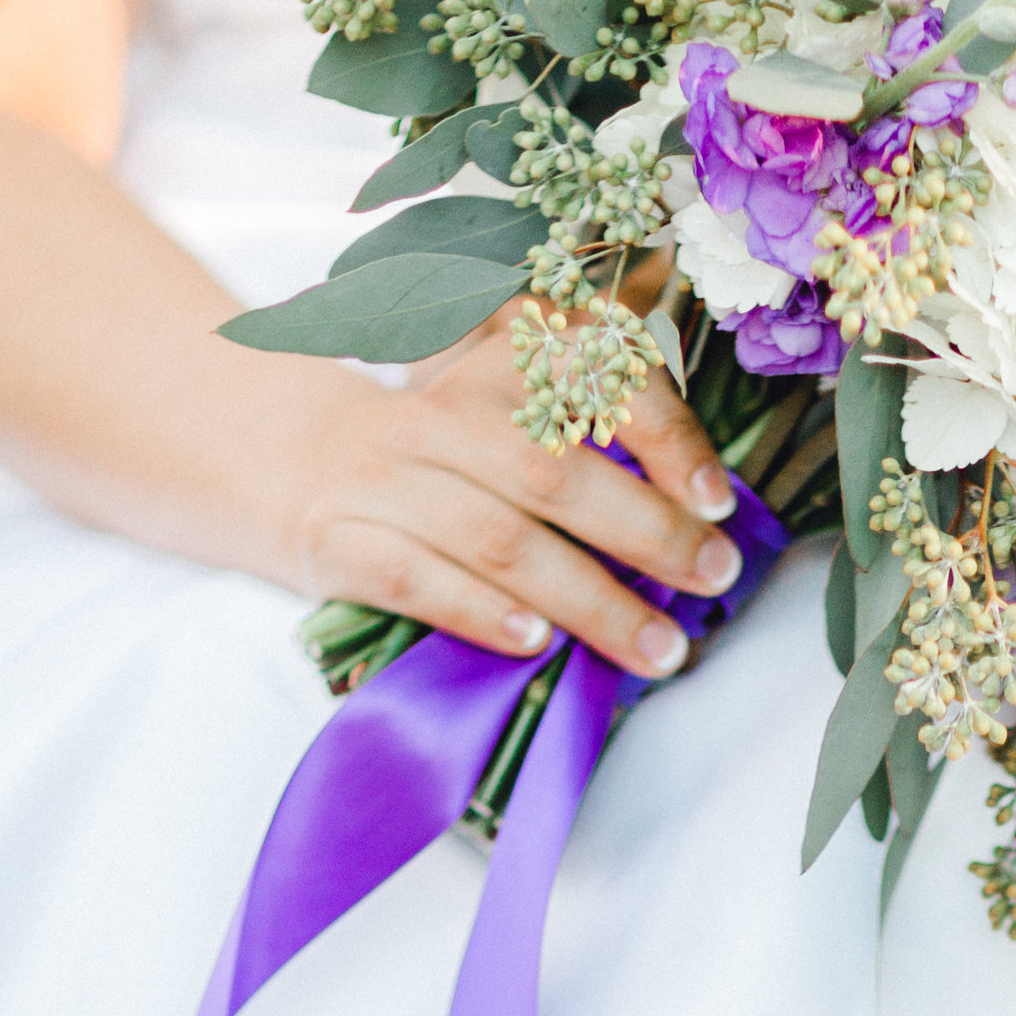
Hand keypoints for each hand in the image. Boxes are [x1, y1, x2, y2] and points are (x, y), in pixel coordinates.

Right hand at [281, 310, 744, 682]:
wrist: (297, 463)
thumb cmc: (444, 455)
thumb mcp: (510, 411)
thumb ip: (595, 429)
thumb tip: (698, 479)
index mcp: (497, 369)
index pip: (592, 384)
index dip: (665, 438)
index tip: (718, 501)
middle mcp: (443, 416)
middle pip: (554, 474)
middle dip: (646, 533)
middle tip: (711, 578)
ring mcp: (387, 479)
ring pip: (499, 538)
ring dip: (588, 600)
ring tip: (655, 646)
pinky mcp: (342, 541)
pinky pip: (417, 581)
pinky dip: (481, 613)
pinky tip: (535, 645)